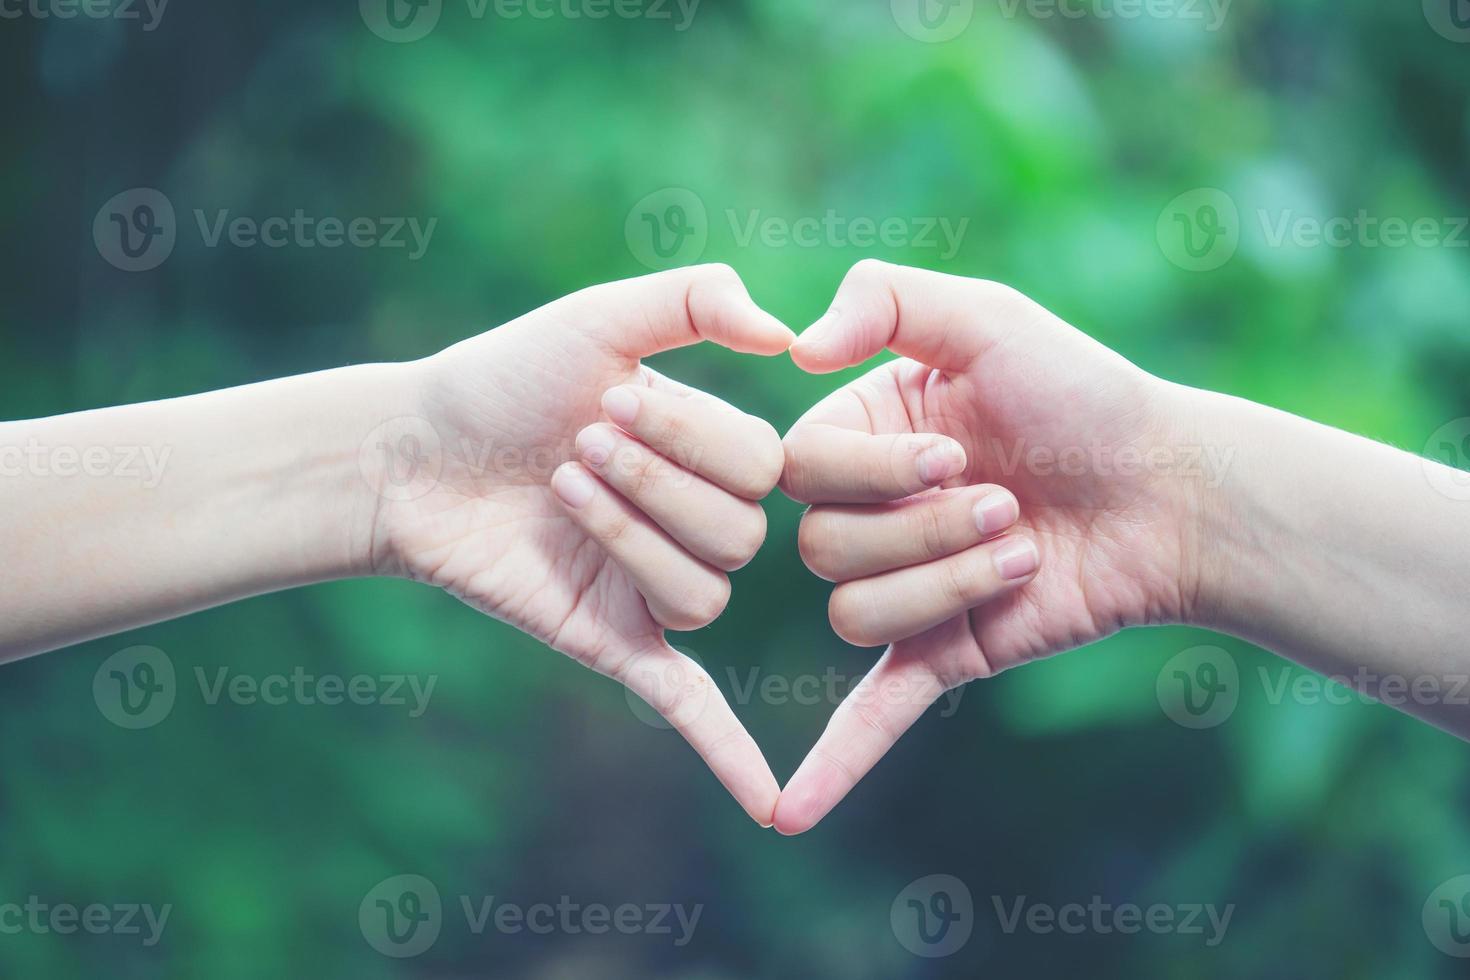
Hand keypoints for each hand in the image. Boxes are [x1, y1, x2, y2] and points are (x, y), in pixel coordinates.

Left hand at [367, 265, 791, 824]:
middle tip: (573, 445)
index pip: (760, 467)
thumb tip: (784, 335)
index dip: (690, 433)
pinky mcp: (611, 641)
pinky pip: (687, 705)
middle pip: (741, 536)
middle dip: (654, 483)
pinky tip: (766, 805)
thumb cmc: (503, 380)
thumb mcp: (600, 318)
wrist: (412, 451)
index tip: (607, 396)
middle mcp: (696, 528)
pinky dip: (726, 753)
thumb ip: (695, 300)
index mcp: (711, 458)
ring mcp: (654, 590)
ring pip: (706, 597)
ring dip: (630, 538)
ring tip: (561, 492)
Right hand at [775, 260, 1201, 833]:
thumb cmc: (1085, 397)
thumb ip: (887, 299)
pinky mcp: (945, 654)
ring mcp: (904, 588)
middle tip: (1010, 502)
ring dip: (948, 582)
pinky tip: (792, 813)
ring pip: (855, 614)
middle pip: (821, 549)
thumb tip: (793, 342)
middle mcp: (869, 515)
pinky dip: (835, 764)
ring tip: (1023, 552)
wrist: (1174, 491)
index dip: (870, 471)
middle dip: (922, 528)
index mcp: (861, 437)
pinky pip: (872, 712)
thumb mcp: (989, 318)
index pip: (800, 472)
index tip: (951, 449)